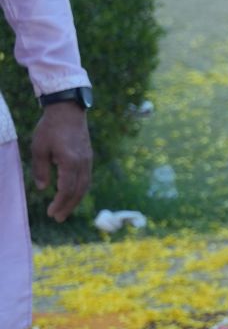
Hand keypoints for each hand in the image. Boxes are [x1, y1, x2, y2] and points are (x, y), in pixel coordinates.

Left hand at [30, 102, 90, 221]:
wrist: (68, 110)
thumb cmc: (50, 128)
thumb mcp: (39, 148)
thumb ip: (40, 169)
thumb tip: (42, 188)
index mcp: (70, 162)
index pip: (66, 189)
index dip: (59, 203)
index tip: (50, 213)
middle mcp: (82, 163)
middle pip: (78, 191)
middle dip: (68, 206)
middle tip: (58, 218)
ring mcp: (88, 160)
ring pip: (85, 186)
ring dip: (75, 200)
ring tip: (65, 210)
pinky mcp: (88, 157)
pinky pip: (86, 178)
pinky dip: (79, 190)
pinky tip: (72, 194)